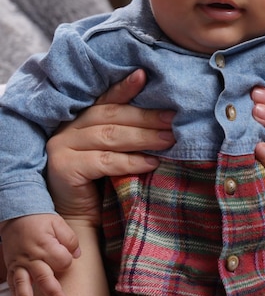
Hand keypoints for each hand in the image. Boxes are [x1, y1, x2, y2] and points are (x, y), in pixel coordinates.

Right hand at [1, 214, 79, 295]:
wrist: (18, 215)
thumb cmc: (40, 219)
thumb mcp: (58, 222)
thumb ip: (70, 239)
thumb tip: (77, 255)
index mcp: (45, 244)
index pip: (63, 261)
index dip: (68, 261)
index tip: (68, 255)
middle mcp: (32, 256)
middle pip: (45, 277)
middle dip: (55, 292)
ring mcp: (20, 263)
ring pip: (23, 283)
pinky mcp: (12, 267)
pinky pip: (13, 284)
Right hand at [46, 69, 174, 224]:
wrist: (78, 220)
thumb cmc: (100, 183)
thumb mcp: (111, 151)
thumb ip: (124, 132)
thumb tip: (163, 116)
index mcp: (79, 120)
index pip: (106, 100)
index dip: (125, 87)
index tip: (145, 75)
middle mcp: (67, 129)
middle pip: (111, 116)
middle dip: (145, 117)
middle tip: (172, 119)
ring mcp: (62, 147)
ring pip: (110, 136)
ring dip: (143, 137)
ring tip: (169, 139)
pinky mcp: (65, 167)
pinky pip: (104, 161)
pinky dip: (131, 160)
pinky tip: (152, 162)